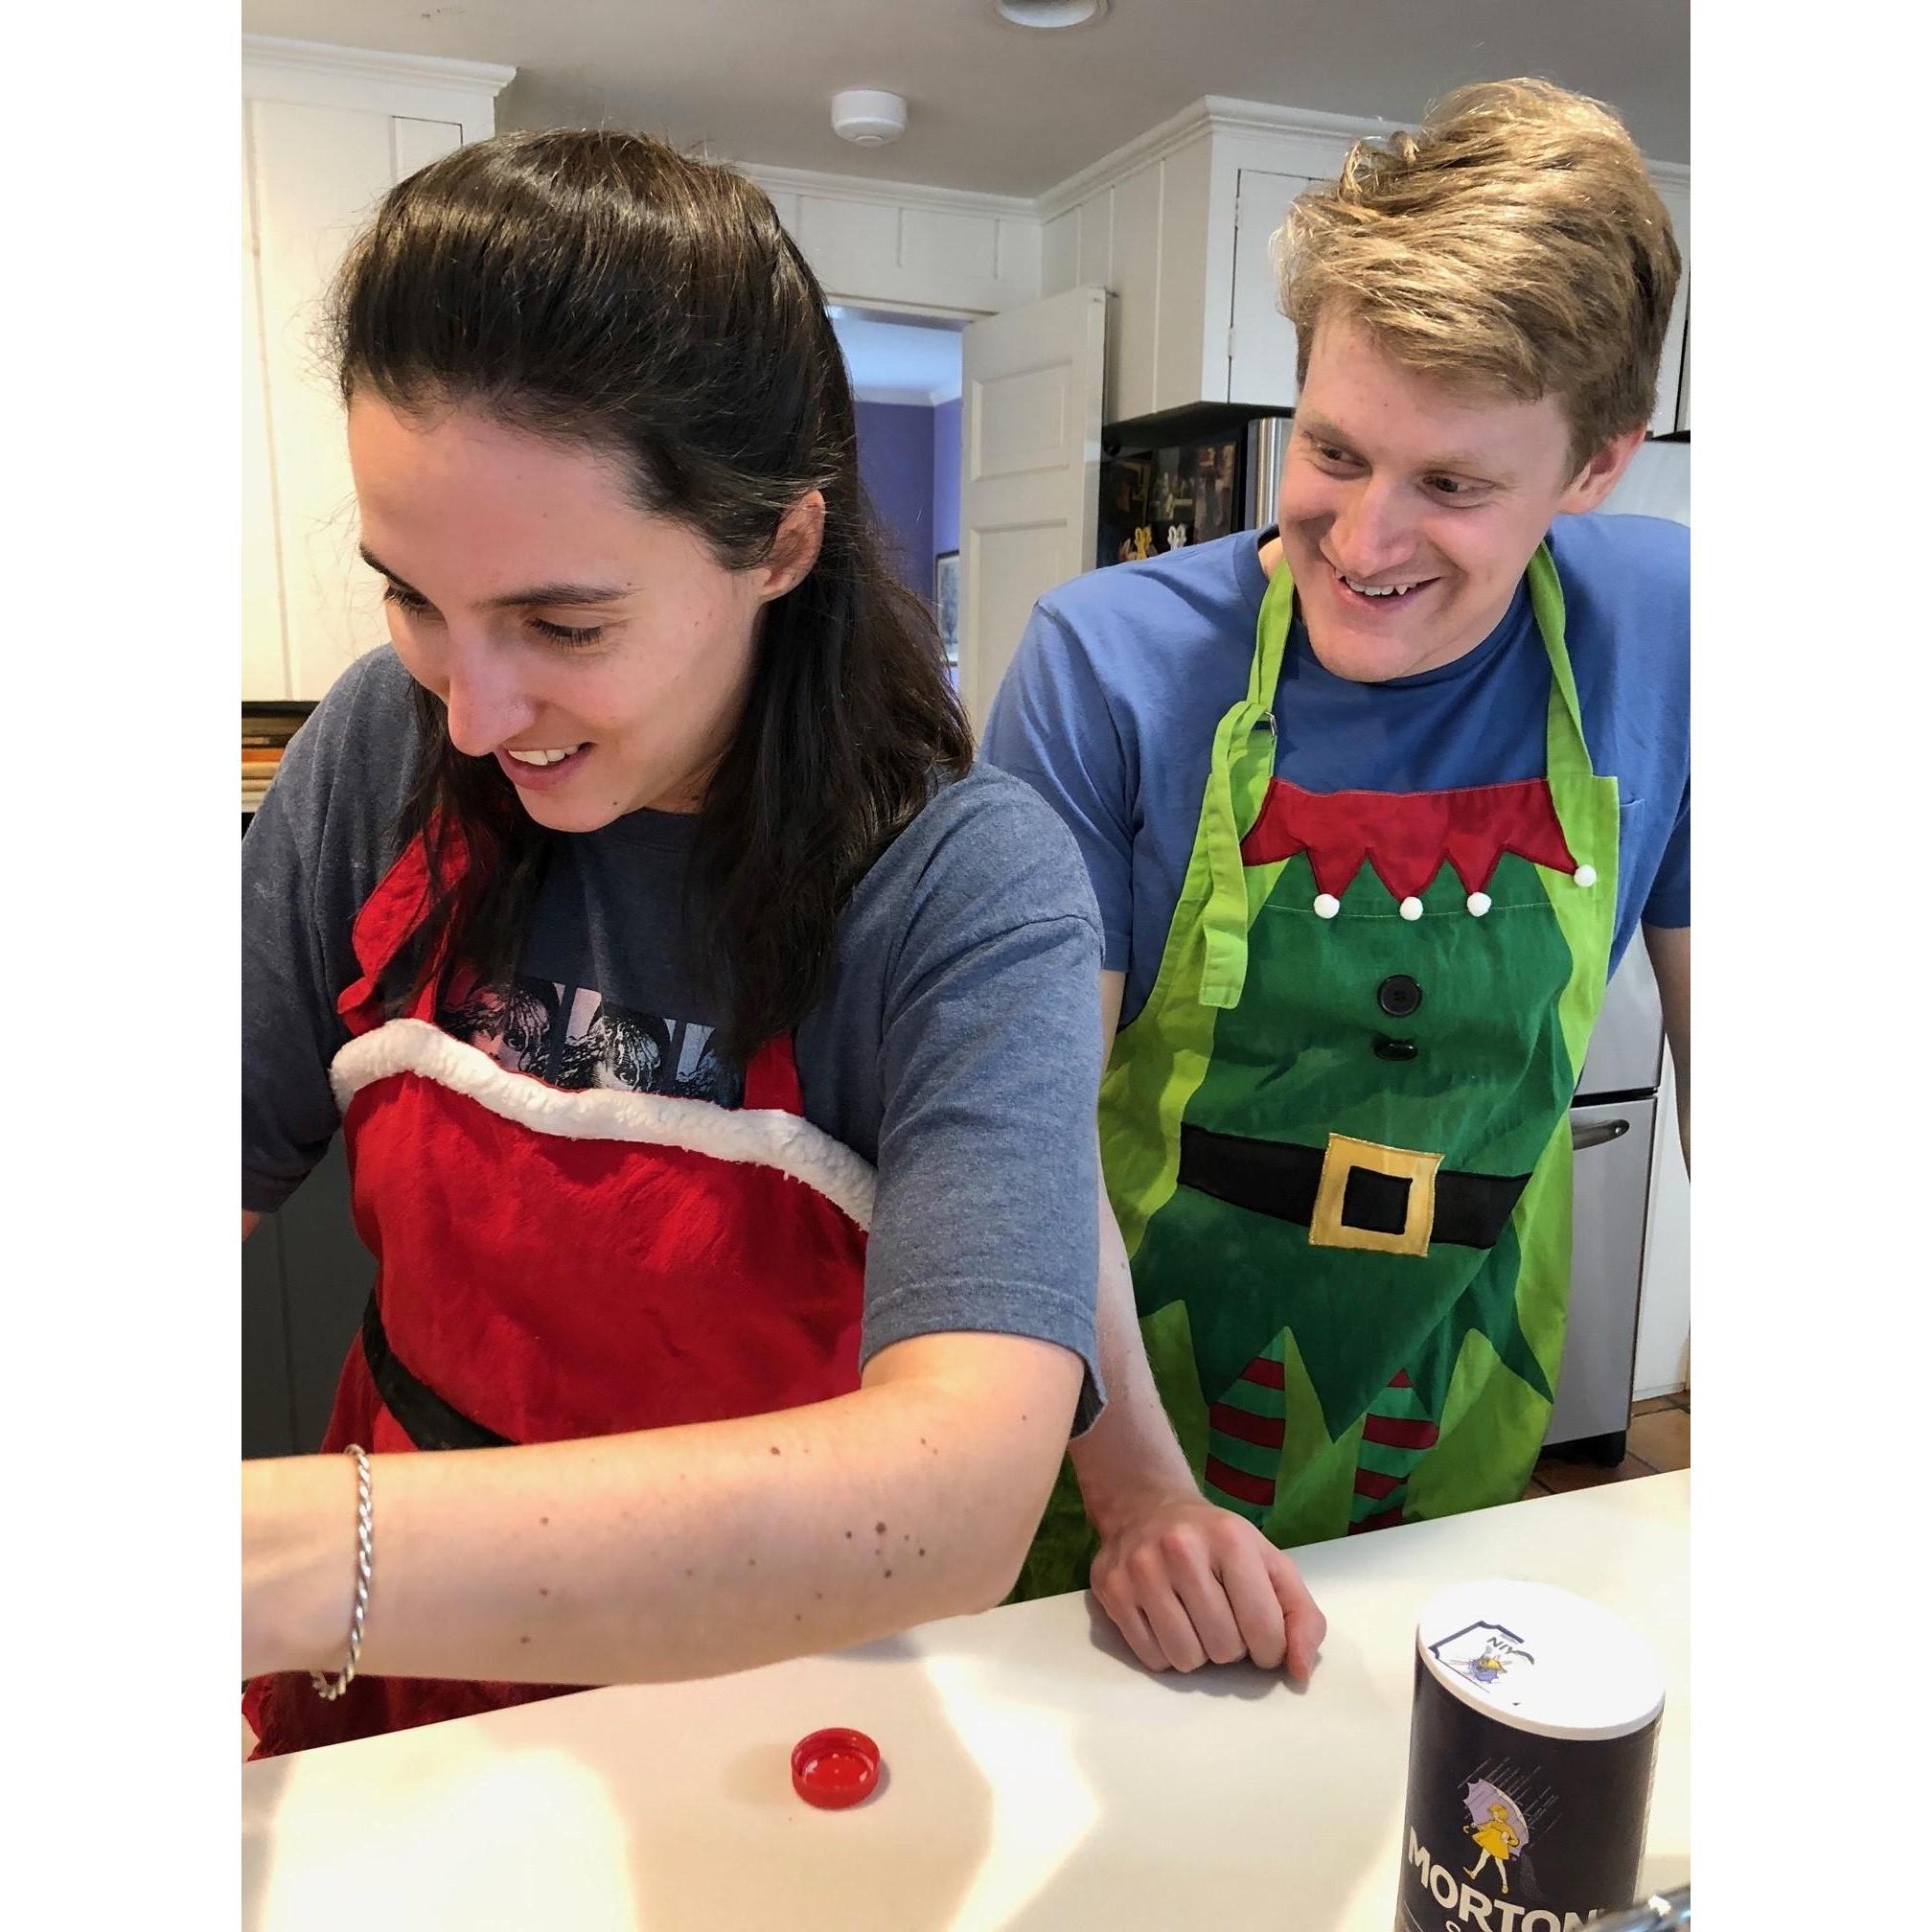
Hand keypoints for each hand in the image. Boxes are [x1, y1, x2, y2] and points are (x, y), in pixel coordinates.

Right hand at [1089, 1491, 1326, 1677]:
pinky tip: (1166, 1620)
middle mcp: (1182, 1548)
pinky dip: (1165, 1653)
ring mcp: (1141, 1568)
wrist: (1148, 1507)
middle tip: (1222, 1618)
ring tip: (1195, 1621)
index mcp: (1231, 1539)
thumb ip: (1302, 1616)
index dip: (1270, 1648)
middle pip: (1224, 1649)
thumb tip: (1300, 1672)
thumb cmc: (1218, 1544)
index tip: (1260, 1634)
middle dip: (1231, 1647)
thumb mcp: (1270, 1564)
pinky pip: (1151, 1658)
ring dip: (1198, 1653)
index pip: (1265, 1631)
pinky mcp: (1110, 1588)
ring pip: (1185, 1659)